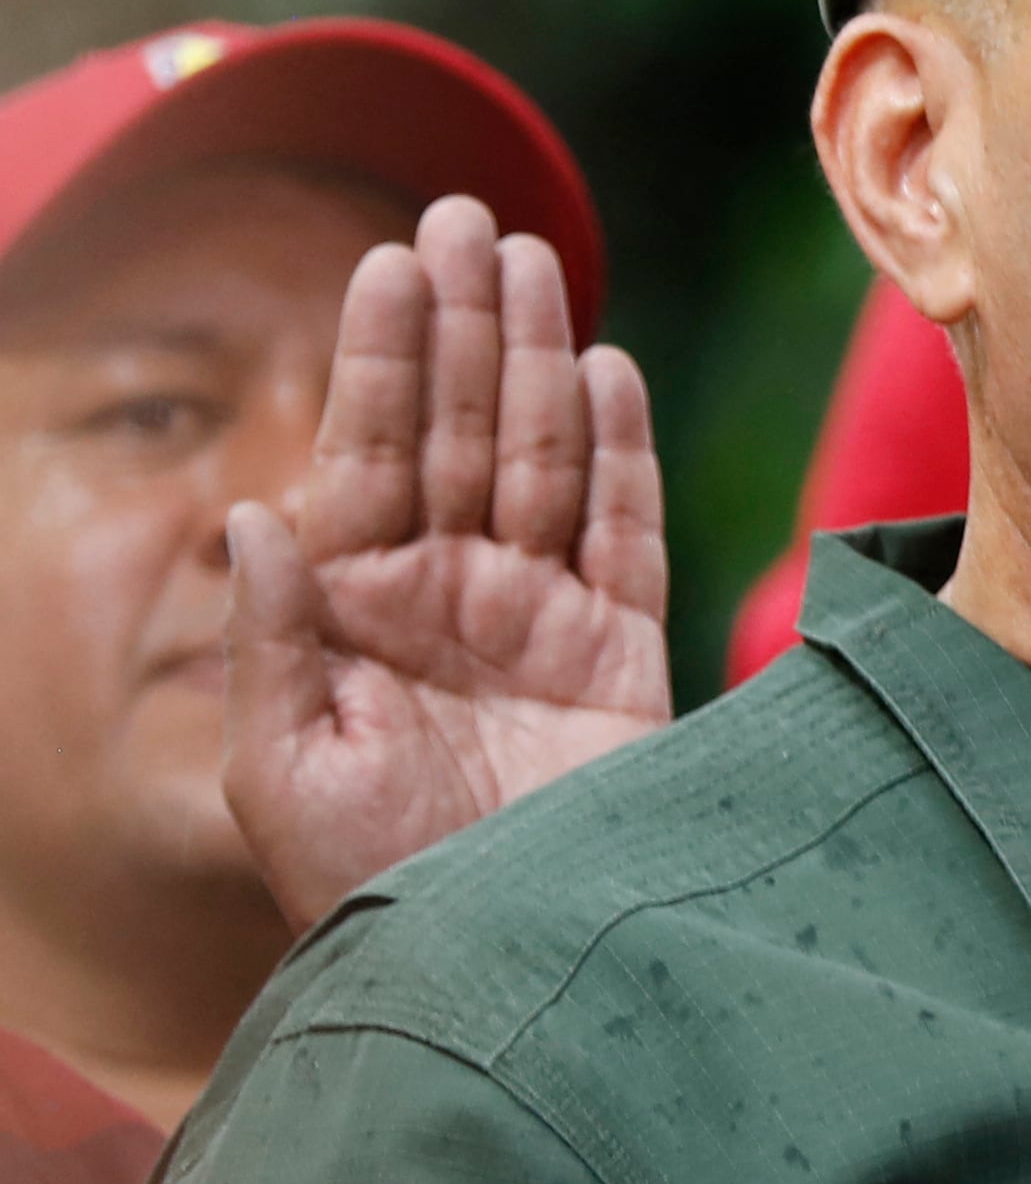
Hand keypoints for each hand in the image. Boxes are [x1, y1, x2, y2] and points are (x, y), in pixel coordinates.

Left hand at [222, 200, 673, 929]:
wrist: (493, 969)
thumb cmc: (368, 888)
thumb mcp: (277, 770)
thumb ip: (272, 640)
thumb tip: (253, 513)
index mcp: (355, 610)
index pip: (369, 452)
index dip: (381, 356)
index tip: (387, 259)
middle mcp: (448, 595)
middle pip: (463, 430)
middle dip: (463, 322)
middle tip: (469, 214)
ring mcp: (538, 619)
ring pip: (544, 458)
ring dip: (538, 357)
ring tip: (533, 259)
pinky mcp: (620, 656)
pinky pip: (622, 534)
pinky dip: (621, 454)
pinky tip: (607, 372)